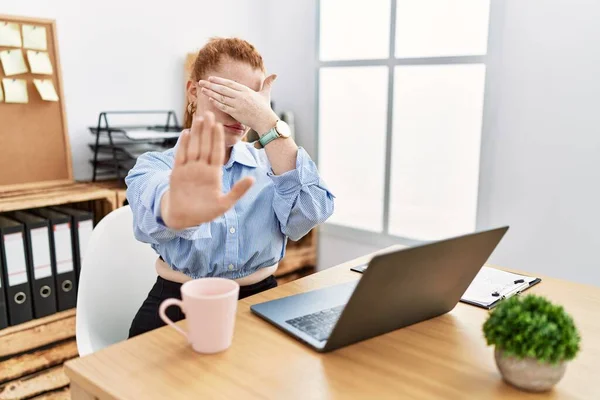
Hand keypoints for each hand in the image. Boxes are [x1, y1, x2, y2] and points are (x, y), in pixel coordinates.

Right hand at [161, 111, 253, 229]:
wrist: (185, 219)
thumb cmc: (205, 212)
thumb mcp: (225, 203)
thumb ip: (238, 191)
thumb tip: (252, 179)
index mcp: (214, 174)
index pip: (217, 152)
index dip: (218, 139)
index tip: (220, 125)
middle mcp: (202, 168)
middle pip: (205, 146)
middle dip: (207, 130)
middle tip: (210, 114)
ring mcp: (189, 169)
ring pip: (194, 147)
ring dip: (196, 134)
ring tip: (198, 119)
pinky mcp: (177, 173)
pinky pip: (180, 156)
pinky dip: (183, 145)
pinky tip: (186, 133)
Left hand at [198, 75, 278, 134]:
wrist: (265, 121)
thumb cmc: (265, 108)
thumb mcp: (266, 94)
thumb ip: (268, 84)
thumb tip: (275, 75)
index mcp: (246, 90)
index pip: (229, 83)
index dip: (219, 80)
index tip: (210, 78)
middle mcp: (240, 96)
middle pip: (222, 88)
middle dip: (211, 85)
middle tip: (201, 82)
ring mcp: (237, 104)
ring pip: (221, 97)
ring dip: (211, 92)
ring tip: (202, 89)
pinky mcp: (236, 113)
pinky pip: (223, 107)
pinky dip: (216, 103)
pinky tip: (209, 99)